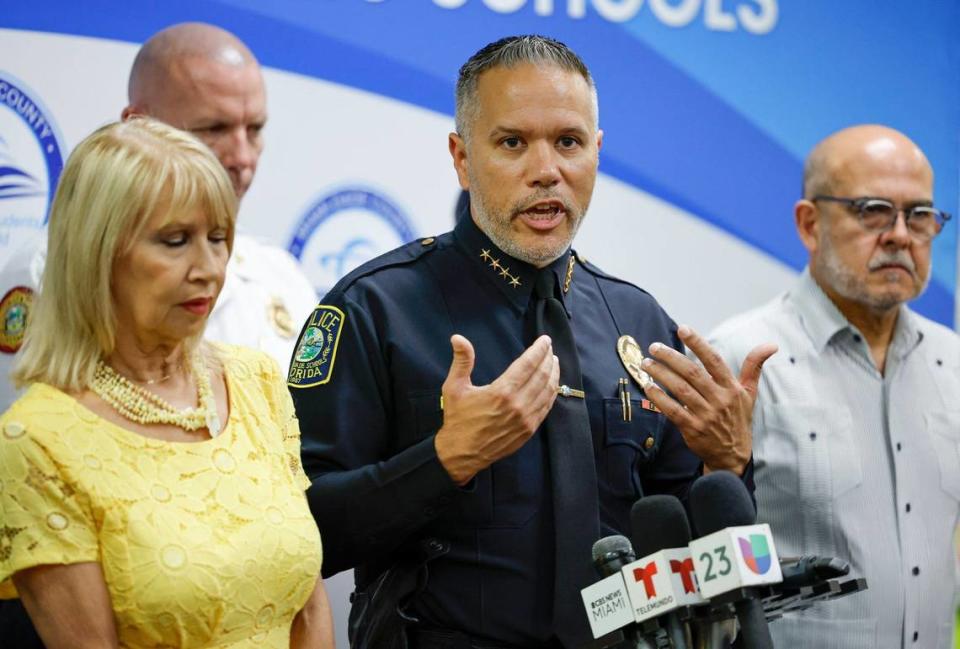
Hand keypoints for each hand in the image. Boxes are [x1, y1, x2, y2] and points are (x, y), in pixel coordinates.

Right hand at [435, 334, 559, 484]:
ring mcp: (526, 419)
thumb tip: (458, 337)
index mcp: (501, 392)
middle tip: (549, 348)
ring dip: (553, 374)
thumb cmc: (457, 419)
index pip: (528, 364)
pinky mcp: (529, 430)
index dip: (538, 350)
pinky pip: (546, 407)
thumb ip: (461, 361)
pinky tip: (552, 384)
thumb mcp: (454, 387)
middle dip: (547, 359)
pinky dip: (552, 393)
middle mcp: (518, 405)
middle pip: (541, 376)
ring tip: (554, 362)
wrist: (461, 454)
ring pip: (547, 391)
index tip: (545, 340)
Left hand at [640, 325, 775, 473]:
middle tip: (654, 347)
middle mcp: (719, 400)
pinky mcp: (693, 429)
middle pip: (692, 373)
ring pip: (680, 389)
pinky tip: (648, 387)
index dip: (698, 343)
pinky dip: (659, 398)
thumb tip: (771, 345)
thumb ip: (754, 367)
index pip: (714, 360)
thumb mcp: (749, 393)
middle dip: (671, 357)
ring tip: (646, 364)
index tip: (682, 329)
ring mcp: (706, 415)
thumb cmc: (738, 419)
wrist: (732, 456)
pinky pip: (673, 410)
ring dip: (661, 374)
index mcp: (732, 388)